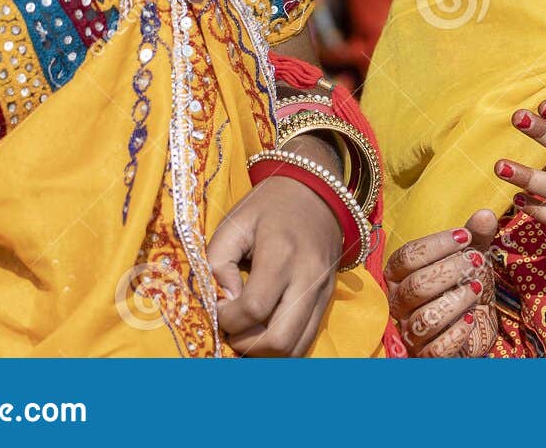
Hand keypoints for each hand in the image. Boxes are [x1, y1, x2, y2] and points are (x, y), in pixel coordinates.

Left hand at [207, 175, 341, 356]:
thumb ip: (218, 264)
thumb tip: (224, 302)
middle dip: (245, 345)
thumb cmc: (268, 206)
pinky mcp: (328, 299)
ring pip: (295, 349)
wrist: (316, 192)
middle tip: (231, 328)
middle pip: (278, 341)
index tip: (218, 306)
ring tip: (247, 332)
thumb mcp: (234, 224)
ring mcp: (323, 291)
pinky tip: (265, 332)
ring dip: (264, 352)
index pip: (253, 309)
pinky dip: (282, 348)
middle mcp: (308, 277)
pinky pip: (306, 340)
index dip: (227, 319)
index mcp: (282, 253)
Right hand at [384, 210, 499, 355]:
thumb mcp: (471, 257)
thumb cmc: (464, 285)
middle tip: (476, 262)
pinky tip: (471, 319)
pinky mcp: (426, 356)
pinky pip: (436, 349)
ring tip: (476, 289)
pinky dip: (457, 333)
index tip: (465, 236)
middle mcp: (398, 304)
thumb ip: (476, 236)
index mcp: (400, 276)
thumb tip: (486, 214)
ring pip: (426, 318)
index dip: (436, 245)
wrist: (475, 325)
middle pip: (416, 286)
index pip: (406, 257)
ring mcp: (410, 332)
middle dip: (450, 271)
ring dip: (456, 301)